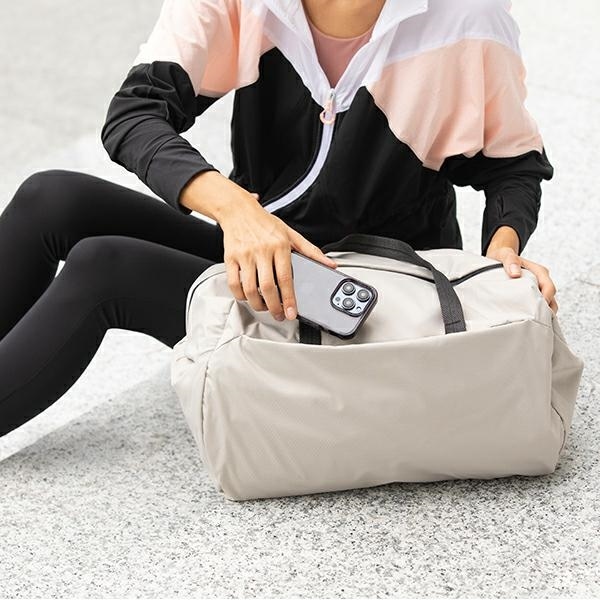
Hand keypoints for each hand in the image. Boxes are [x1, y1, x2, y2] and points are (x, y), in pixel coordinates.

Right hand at [218, 189, 337, 321]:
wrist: (239, 210)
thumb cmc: (265, 223)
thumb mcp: (291, 234)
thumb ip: (311, 251)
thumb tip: (329, 264)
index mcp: (279, 246)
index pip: (285, 278)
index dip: (288, 299)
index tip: (291, 312)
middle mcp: (262, 251)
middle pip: (267, 287)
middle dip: (274, 307)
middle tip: (278, 315)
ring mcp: (244, 256)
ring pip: (250, 289)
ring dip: (257, 304)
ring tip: (264, 307)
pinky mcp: (230, 259)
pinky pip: (233, 283)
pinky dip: (240, 296)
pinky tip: (248, 297)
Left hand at [485, 245, 557, 314]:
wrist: (499, 257)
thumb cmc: (504, 256)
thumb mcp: (505, 255)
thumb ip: (511, 261)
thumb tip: (515, 273)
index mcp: (539, 271)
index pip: (549, 288)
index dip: (546, 300)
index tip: (538, 310)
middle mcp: (541, 280)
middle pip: (551, 299)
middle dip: (546, 310)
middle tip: (534, 321)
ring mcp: (537, 288)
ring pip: (547, 304)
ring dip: (541, 313)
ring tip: (531, 323)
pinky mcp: (531, 294)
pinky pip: (537, 305)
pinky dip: (535, 313)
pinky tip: (526, 320)